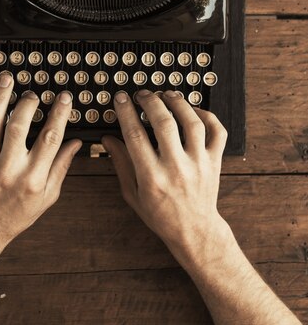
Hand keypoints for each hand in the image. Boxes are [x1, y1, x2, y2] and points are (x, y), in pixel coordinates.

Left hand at [0, 71, 81, 258]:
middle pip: (19, 127)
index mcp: (33, 178)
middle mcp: (10, 169)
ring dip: (0, 97)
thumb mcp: (48, 195)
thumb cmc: (18, 213)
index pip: (50, 139)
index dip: (59, 114)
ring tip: (7, 79)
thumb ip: (62, 166)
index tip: (64, 98)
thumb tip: (76, 142)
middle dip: (28, 103)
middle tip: (33, 92)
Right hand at [102, 89, 229, 268]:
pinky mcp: (215, 161)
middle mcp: (177, 168)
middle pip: (165, 124)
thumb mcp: (132, 193)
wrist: (195, 230)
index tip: (121, 99)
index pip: (136, 136)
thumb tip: (107, 138)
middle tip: (143, 94)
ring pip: (192, 123)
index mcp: (152, 178)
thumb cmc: (161, 214)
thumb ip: (120, 163)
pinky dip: (207, 115)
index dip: (126, 112)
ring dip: (178, 103)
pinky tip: (192, 110)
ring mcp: (199, 164)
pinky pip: (217, 131)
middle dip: (151, 102)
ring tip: (166, 94)